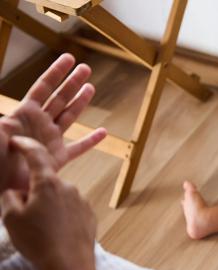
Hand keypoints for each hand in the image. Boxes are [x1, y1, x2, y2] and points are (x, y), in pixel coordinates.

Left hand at [0, 53, 105, 190]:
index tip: (68, 58)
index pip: (43, 88)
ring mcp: (49, 140)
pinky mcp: (56, 159)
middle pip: (59, 98)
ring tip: (91, 88)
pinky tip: (103, 133)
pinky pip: (77, 148)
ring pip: (69, 117)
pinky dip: (91, 141)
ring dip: (80, 103)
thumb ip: (0, 127)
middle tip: (86, 68)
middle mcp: (39, 125)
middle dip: (72, 82)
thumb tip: (3, 119)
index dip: (56, 73)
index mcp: (23, 115)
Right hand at [0, 136, 96, 269]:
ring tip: (40, 230)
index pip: (36, 156)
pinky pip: (71, 210)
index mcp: (48, 184)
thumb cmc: (38, 241)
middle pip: (46, 182)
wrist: (70, 265)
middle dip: (34, 192)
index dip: (25, 146)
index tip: (18, 141)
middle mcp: (68, 187)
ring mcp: (82, 201)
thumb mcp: (12, 218)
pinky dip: (62, 217)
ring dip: (49, 206)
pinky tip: (56, 234)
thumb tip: (16, 191)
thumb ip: (10, 197)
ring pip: (59, 197)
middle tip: (24, 214)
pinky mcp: (90, 215)